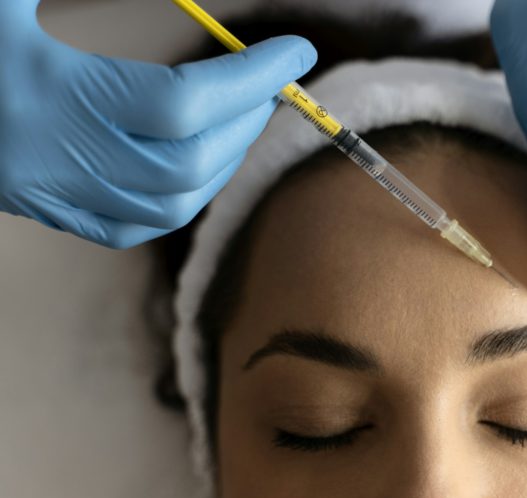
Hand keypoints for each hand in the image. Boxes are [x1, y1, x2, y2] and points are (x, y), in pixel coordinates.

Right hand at [0, 1, 315, 247]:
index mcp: (49, 91)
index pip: (183, 100)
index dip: (251, 76)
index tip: (299, 49)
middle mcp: (52, 153)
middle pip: (186, 162)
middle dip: (245, 121)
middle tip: (271, 82)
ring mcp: (43, 189)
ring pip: (165, 206)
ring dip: (221, 163)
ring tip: (242, 119)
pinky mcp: (36, 206)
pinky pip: (126, 228)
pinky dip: (178, 199)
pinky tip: (195, 164)